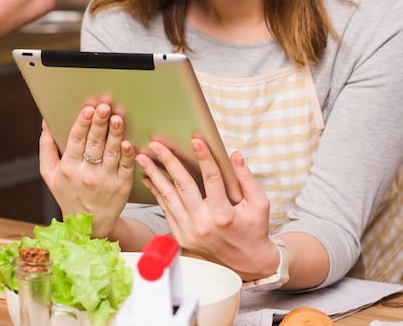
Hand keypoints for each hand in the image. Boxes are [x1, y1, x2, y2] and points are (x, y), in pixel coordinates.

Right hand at [39, 102, 135, 238]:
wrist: (88, 225)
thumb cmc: (68, 193)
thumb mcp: (49, 174)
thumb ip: (47, 147)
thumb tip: (45, 122)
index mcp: (68, 168)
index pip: (75, 141)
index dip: (82, 125)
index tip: (87, 110)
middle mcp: (86, 175)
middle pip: (94, 144)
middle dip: (99, 124)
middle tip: (103, 107)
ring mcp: (106, 181)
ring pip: (111, 153)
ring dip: (115, 134)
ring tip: (117, 118)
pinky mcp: (122, 186)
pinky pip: (126, 167)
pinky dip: (127, 155)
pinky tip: (127, 143)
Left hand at [136, 138, 278, 279]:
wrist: (247, 264)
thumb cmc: (254, 230)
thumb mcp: (259, 203)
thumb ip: (247, 178)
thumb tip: (234, 155)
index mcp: (223, 215)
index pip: (212, 179)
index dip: (204, 158)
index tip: (196, 140)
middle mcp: (204, 224)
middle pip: (183, 185)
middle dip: (168, 162)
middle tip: (156, 145)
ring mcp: (190, 232)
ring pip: (169, 197)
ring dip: (154, 175)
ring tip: (143, 158)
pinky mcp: (182, 237)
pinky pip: (166, 210)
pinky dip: (157, 193)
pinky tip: (149, 178)